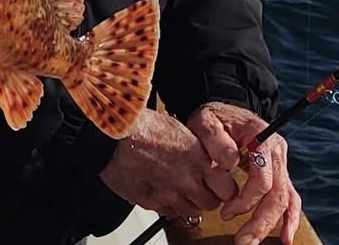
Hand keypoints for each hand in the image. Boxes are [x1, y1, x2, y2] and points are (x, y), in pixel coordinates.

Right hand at [99, 108, 236, 218]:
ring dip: (189, 203)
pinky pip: (172, 214)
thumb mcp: (176, 128)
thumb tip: (203, 156)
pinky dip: (170, 207)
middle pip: (212, 203)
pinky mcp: (153, 202)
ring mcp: (170, 193)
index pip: (228, 187)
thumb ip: (194, 148)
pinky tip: (163, 191)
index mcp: (197, 155)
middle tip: (199, 187)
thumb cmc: (138, 124)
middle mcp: (188, 177)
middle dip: (207, 196)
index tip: (218, 181)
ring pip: (194, 212)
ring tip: (178, 188)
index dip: (223, 185)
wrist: (110, 133)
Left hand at [186, 101, 302, 244]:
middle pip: (277, 193)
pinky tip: (285, 237)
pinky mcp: (277, 173)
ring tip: (253, 241)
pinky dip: (289, 219)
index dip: (246, 199)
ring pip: (285, 200)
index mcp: (262, 136)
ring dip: (271, 224)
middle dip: (261, 221)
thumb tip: (230, 162)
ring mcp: (279, 162)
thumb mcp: (206, 121)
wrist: (221, 112)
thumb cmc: (213, 117)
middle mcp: (276, 151)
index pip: (262, 178)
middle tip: (242, 240)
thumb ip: (215, 139)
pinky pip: (289, 198)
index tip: (226, 211)